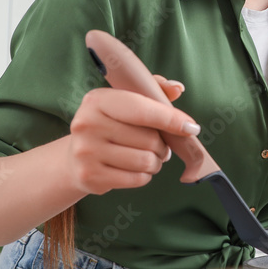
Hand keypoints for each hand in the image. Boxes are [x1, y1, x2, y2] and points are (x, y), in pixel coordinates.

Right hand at [66, 77, 199, 194]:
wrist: (76, 157)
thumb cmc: (110, 124)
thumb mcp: (126, 101)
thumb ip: (154, 90)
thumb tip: (177, 88)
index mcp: (98, 100)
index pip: (144, 110)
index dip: (172, 120)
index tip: (191, 128)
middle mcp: (88, 124)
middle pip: (149, 139)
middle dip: (162, 145)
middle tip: (157, 145)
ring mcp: (86, 152)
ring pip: (145, 161)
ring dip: (156, 162)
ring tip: (147, 157)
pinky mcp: (90, 177)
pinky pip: (137, 179)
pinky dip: (144, 176)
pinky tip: (134, 169)